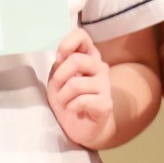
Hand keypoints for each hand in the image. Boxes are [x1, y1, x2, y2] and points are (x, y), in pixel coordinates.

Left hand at [45, 28, 114, 147]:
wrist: (79, 127)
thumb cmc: (68, 99)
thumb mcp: (57, 78)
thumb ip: (60, 64)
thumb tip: (62, 56)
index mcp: (88, 56)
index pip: (81, 35)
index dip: (66, 45)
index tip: (59, 59)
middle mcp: (100, 67)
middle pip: (77, 60)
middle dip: (59, 77)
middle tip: (58, 88)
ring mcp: (105, 86)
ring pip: (75, 84)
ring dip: (62, 96)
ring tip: (65, 102)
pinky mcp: (106, 104)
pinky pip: (82, 101)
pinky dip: (70, 107)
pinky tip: (73, 110)